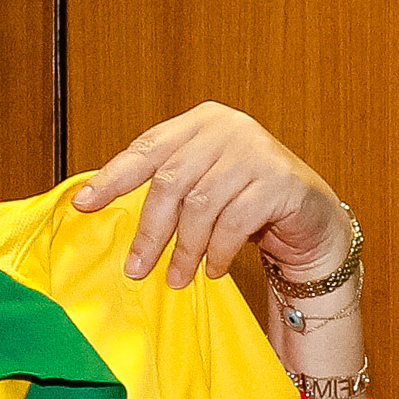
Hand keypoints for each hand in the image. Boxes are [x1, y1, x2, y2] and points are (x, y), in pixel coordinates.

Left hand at [72, 104, 345, 288]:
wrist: (313, 220)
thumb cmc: (249, 204)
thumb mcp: (205, 186)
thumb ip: (168, 184)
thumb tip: (101, 205)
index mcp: (202, 121)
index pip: (147, 148)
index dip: (113, 177)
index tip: (84, 204)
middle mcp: (228, 128)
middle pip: (171, 181)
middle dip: (151, 231)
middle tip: (136, 268)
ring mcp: (256, 152)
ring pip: (201, 206)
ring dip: (185, 250)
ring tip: (178, 277)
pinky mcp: (280, 181)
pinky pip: (234, 223)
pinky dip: (218, 251)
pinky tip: (213, 268)